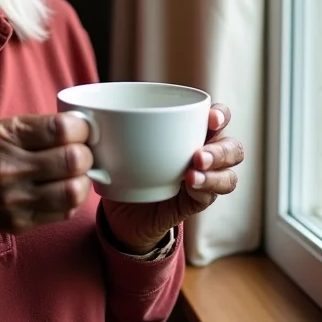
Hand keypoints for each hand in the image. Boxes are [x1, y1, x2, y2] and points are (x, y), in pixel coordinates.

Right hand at [0, 114, 93, 253]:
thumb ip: (32, 130)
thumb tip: (75, 128)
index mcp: (3, 135)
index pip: (61, 129)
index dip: (81, 129)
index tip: (81, 130)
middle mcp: (9, 166)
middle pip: (73, 159)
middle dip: (86, 154)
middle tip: (82, 152)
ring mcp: (15, 198)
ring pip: (74, 189)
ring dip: (82, 180)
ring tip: (76, 174)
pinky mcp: (20, 222)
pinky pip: (63, 212)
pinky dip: (71, 200)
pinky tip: (63, 191)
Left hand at [101, 103, 243, 253]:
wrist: (121, 208)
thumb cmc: (124, 164)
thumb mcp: (122, 140)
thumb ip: (118, 126)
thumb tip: (89, 114)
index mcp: (190, 131)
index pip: (218, 117)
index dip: (221, 115)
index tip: (210, 116)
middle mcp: (204, 153)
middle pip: (232, 147)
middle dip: (221, 149)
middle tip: (198, 155)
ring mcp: (204, 180)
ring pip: (230, 175)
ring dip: (216, 173)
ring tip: (193, 173)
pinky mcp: (195, 202)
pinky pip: (212, 196)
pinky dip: (205, 190)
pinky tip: (191, 186)